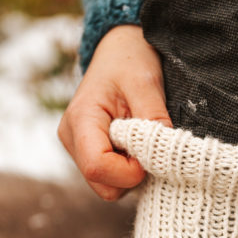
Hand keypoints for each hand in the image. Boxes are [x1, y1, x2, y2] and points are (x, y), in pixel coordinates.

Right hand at [58, 25, 171, 200]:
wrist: (119, 50)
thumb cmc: (130, 61)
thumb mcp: (146, 83)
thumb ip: (154, 118)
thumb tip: (165, 153)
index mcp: (81, 120)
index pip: (97, 168)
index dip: (129, 172)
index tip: (151, 154)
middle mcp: (72, 139)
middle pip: (102, 186)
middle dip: (131, 176)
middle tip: (149, 147)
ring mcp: (78, 148)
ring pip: (107, 186)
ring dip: (131, 173)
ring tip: (142, 140)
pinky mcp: (88, 153)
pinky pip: (111, 178)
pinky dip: (128, 170)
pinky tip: (135, 145)